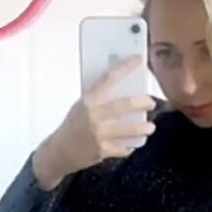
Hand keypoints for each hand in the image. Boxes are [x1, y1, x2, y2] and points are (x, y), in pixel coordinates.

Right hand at [32, 57, 156, 188]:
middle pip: (125, 105)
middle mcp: (94, 115)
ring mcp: (99, 134)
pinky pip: (123, 148)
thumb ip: (98, 99)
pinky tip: (132, 144)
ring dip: (144, 128)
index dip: (125, 67)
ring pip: (130, 129)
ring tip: (150, 127)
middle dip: (143, 102)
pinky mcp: (102, 150)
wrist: (59, 151)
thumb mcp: (81, 107)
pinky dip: (129, 146)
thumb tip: (122, 88)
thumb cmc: (72, 126)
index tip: (140, 59)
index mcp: (89, 100)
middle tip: (151, 103)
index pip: (108, 78)